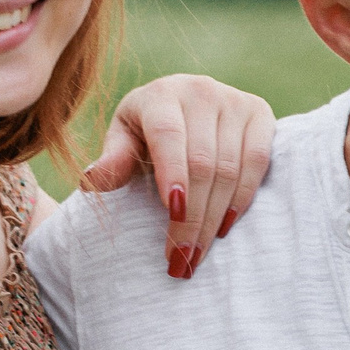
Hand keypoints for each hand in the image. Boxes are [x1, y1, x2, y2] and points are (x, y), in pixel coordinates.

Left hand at [82, 74, 275, 278]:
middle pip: (201, 161)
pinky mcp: (259, 113)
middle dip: (191, 216)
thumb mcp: (123, 139)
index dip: (172, 173)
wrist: (185, 103)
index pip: (168, 135)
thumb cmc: (145, 129)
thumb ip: (113, 160)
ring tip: (197, 254)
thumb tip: (90, 181)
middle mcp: (200, 91)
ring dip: (214, 217)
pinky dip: (243, 198)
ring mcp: (234, 100)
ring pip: (229, 168)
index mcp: (160, 95)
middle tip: (180, 258)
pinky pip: (257, 162)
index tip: (174, 214)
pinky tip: (225, 227)